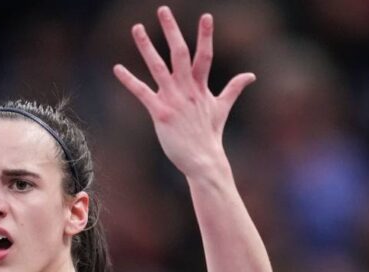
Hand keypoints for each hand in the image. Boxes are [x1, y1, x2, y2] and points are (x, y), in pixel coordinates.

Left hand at [114, 6, 254, 177]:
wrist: (203, 160)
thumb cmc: (210, 135)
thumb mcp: (222, 108)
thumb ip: (234, 88)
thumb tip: (251, 75)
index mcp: (201, 87)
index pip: (204, 55)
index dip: (205, 35)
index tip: (206, 16)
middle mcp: (187, 89)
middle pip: (179, 53)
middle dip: (171, 30)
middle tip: (163, 10)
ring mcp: (173, 100)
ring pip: (158, 67)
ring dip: (146, 47)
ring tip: (137, 28)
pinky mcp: (160, 113)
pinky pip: (142, 92)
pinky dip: (129, 80)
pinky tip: (117, 68)